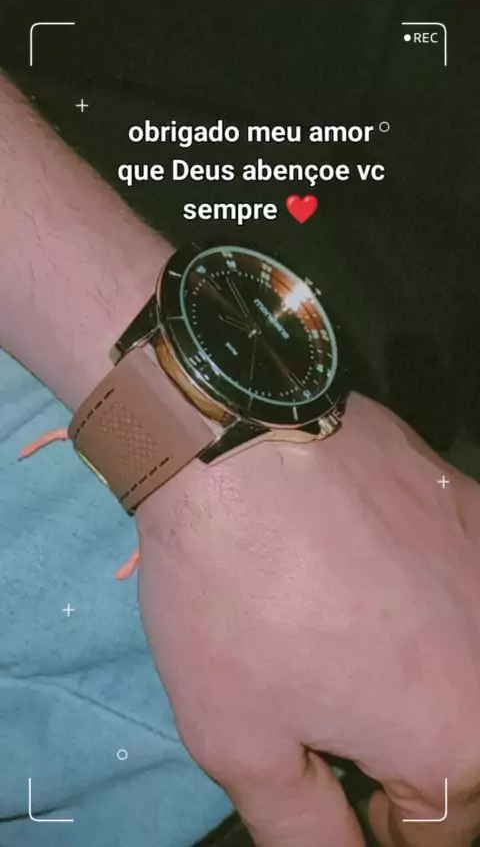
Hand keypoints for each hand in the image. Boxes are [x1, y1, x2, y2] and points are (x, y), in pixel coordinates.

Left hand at [135, 392, 479, 846]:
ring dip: (416, 677)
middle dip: (401, 756)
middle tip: (328, 711)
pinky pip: (463, 591)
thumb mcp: (242, 741)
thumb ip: (306, 831)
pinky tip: (372, 576)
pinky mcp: (474, 512)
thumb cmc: (236, 600)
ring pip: (466, 668)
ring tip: (346, 641)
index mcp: (458, 742)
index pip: (441, 832)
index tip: (324, 777)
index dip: (373, 822)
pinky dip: (428, 605)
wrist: (239, 441)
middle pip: (462, 753)